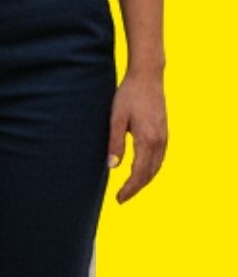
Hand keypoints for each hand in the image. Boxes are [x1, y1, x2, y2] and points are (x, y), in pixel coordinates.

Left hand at [108, 69, 167, 202]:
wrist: (147, 77)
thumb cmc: (128, 95)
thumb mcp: (116, 117)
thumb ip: (115, 142)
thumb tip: (112, 167)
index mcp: (147, 140)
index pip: (139, 173)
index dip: (130, 188)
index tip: (119, 199)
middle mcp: (159, 142)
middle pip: (150, 174)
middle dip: (136, 188)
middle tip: (121, 198)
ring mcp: (164, 137)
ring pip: (157, 167)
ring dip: (145, 180)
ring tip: (130, 188)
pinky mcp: (164, 132)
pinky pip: (160, 158)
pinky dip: (151, 169)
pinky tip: (143, 170)